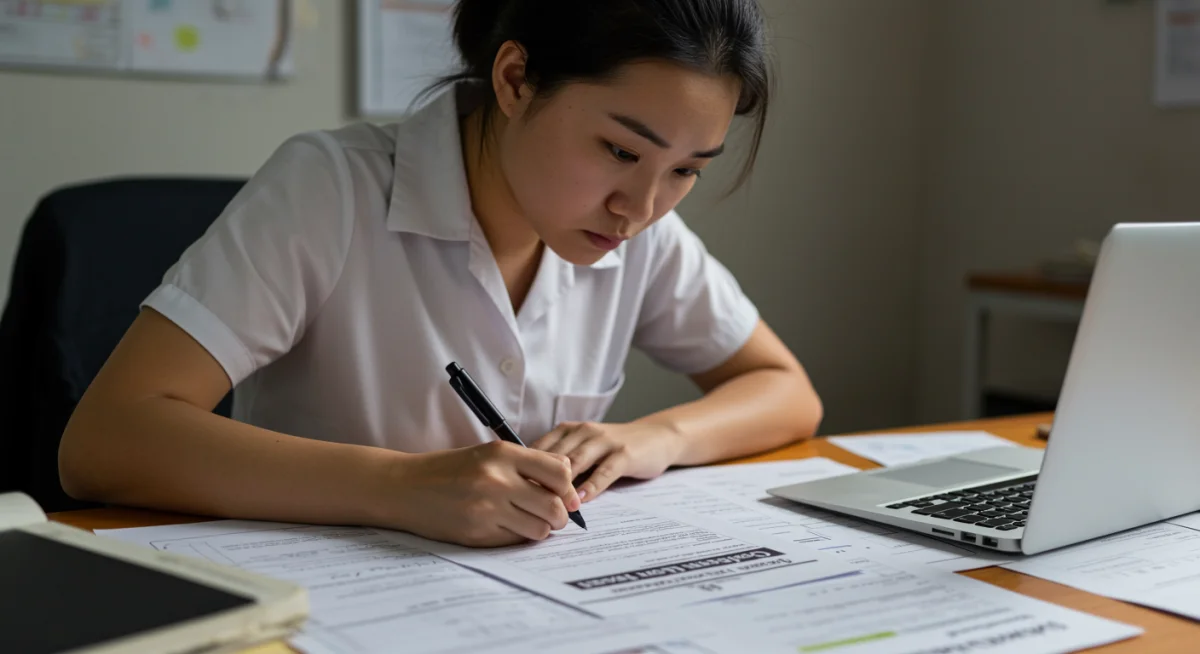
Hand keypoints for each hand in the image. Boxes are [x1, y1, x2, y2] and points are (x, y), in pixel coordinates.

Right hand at [381, 441, 580, 547]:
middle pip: (555, 505)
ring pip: (540, 528)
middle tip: (554, 515)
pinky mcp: (477, 533)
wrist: (405, 488)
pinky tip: (506, 527)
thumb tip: (568, 477)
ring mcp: (487, 509)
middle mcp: (497, 479)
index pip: (559, 472)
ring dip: (541, 528)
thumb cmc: (449, 469)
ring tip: (528, 521)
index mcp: (502, 453)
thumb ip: (528, 463)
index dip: (568, 487)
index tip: (566, 495)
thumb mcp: (488, 453)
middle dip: (561, 515)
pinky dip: (518, 537)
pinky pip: (515, 540)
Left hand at [531, 421, 682, 501]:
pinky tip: (582, 500)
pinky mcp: (625, 454)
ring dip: (562, 485)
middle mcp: (584, 431)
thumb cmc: (613, 449)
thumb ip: (560, 465)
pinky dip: (592, 485)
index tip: (511, 492)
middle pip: (554, 457)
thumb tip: (528, 489)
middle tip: (523, 503)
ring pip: (577, 462)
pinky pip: (605, 471)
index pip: (539, 449)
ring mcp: (605, 441)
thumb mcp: (583, 450)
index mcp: (568, 430)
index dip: (524, 471)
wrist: (655, 437)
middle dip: (538, 480)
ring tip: (550, 506)